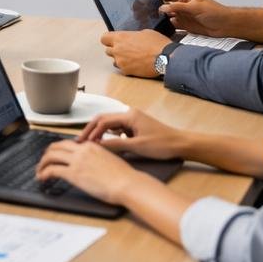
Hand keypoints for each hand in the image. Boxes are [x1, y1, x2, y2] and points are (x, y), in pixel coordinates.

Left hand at [35, 138, 147, 205]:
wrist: (128, 184)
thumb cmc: (124, 177)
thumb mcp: (110, 160)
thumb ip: (98, 158)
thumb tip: (92, 165)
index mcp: (91, 146)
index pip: (68, 143)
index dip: (58, 149)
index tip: (55, 156)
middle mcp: (82, 150)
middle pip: (56, 146)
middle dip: (47, 154)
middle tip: (43, 162)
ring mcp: (77, 161)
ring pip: (50, 156)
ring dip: (42, 163)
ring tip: (39, 171)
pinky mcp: (74, 173)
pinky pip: (52, 170)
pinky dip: (44, 173)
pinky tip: (42, 178)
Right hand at [76, 109, 191, 160]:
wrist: (181, 144)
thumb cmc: (162, 144)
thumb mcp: (137, 146)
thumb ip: (116, 145)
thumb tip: (96, 146)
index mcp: (129, 115)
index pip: (103, 121)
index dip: (91, 132)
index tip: (83, 143)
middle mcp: (129, 114)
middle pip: (104, 119)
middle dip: (92, 130)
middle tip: (80, 141)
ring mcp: (133, 120)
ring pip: (110, 124)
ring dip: (100, 133)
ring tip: (90, 144)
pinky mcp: (136, 127)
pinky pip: (118, 129)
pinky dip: (110, 136)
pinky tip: (106, 143)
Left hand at [100, 29, 171, 77]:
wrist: (165, 58)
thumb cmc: (157, 43)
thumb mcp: (144, 33)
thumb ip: (132, 36)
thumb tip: (131, 39)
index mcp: (120, 37)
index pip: (104, 38)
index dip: (109, 40)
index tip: (113, 41)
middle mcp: (117, 49)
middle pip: (108, 50)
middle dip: (115, 50)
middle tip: (126, 50)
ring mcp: (121, 62)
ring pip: (114, 61)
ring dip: (120, 59)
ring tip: (133, 58)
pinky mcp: (126, 71)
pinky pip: (122, 69)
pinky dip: (127, 67)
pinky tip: (136, 65)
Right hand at [152, 0, 232, 35]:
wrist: (225, 25)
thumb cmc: (215, 11)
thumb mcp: (195, 6)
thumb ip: (178, 7)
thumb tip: (162, 8)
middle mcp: (182, 3)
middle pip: (164, 0)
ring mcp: (182, 14)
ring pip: (166, 12)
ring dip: (158, 13)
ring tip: (146, 13)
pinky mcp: (184, 24)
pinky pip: (171, 23)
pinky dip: (165, 24)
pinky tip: (158, 25)